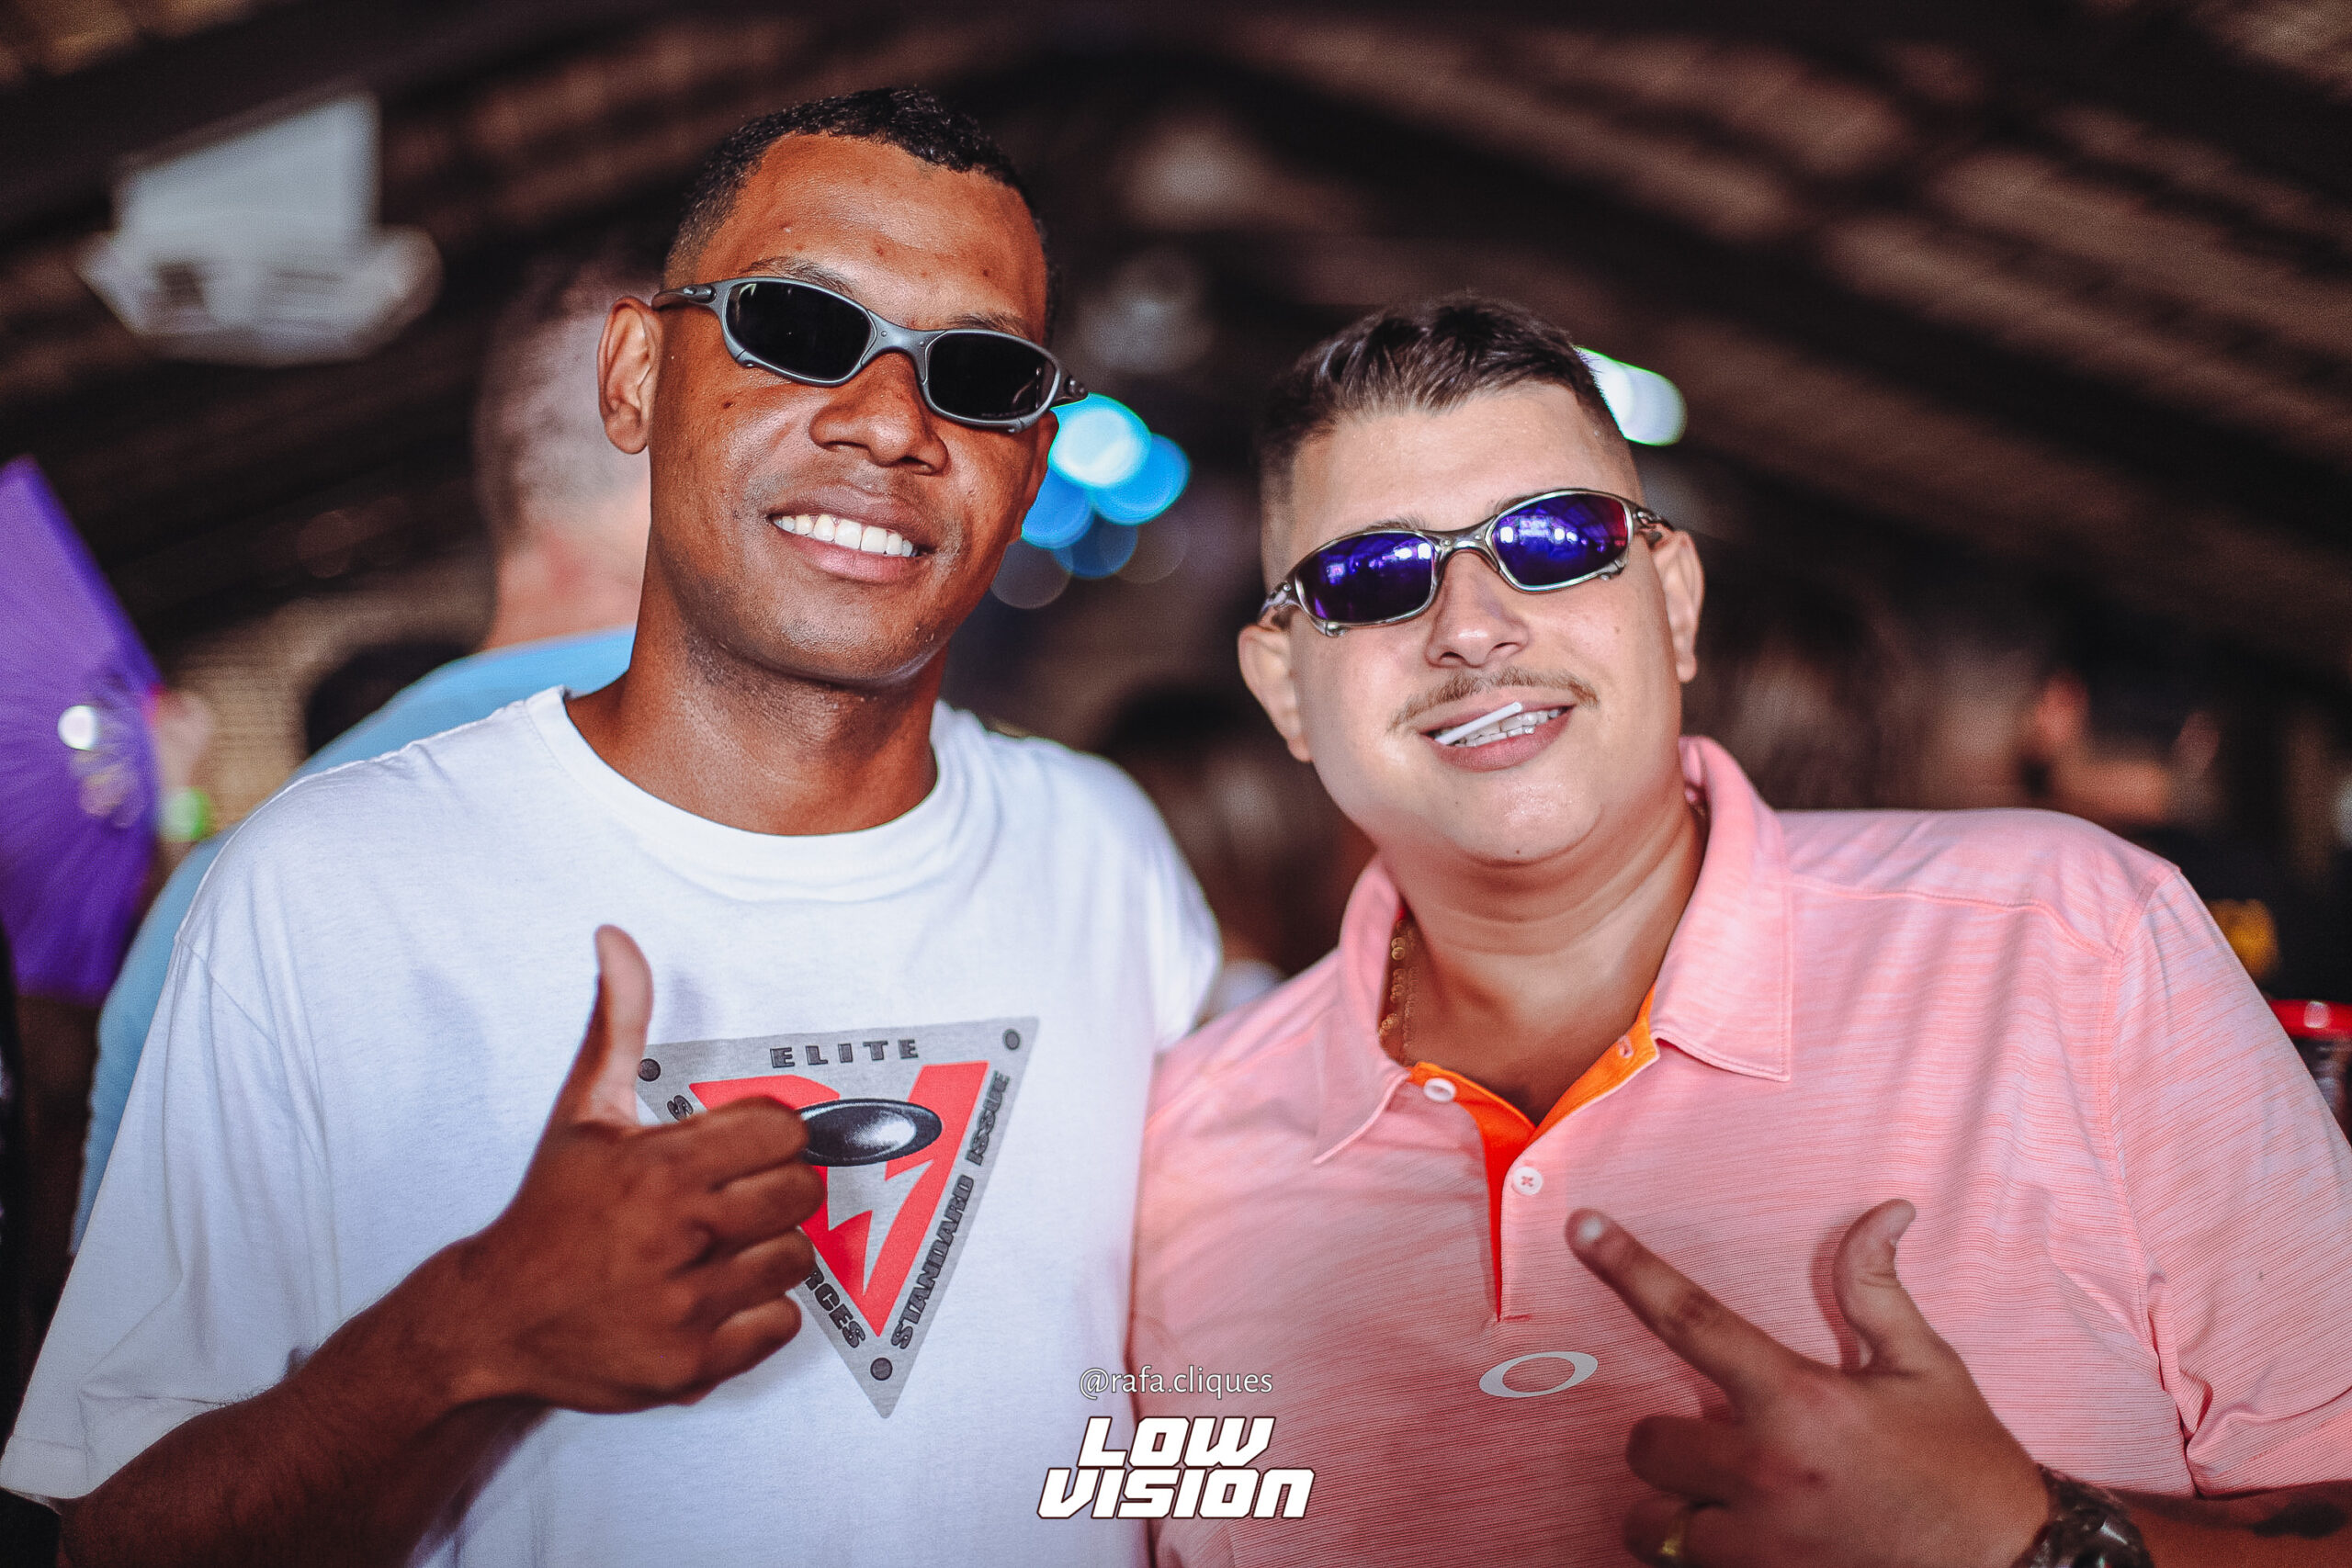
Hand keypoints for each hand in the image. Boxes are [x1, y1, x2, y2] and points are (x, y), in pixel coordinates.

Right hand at [444, 926, 821, 1411]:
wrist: (491, 1323)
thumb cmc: (549, 1212)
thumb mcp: (581, 1110)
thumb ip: (617, 1022)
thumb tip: (616, 938)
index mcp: (658, 1168)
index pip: (781, 1130)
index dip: (768, 1134)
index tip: (740, 1146)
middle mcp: (676, 1236)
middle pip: (799, 1193)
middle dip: (775, 1189)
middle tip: (732, 1197)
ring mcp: (684, 1306)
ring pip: (795, 1259)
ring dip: (767, 1252)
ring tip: (716, 1248)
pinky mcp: (691, 1365)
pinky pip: (780, 1325)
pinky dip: (757, 1314)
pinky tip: (711, 1296)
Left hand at [1566, 1201, 2048, 1567]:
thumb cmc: (1967, 1468)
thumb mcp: (1926, 1368)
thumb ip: (1876, 1289)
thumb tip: (1884, 1210)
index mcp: (1800, 1401)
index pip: (1690, 1318)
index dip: (1628, 1266)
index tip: (1583, 1227)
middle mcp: (1767, 1472)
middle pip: (1646, 1443)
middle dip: (1669, 1442)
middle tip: (1722, 1445)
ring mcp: (1760, 1546)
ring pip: (1652, 1521)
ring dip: (1676, 1510)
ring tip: (1730, 1504)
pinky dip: (1698, 1556)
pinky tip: (1749, 1544)